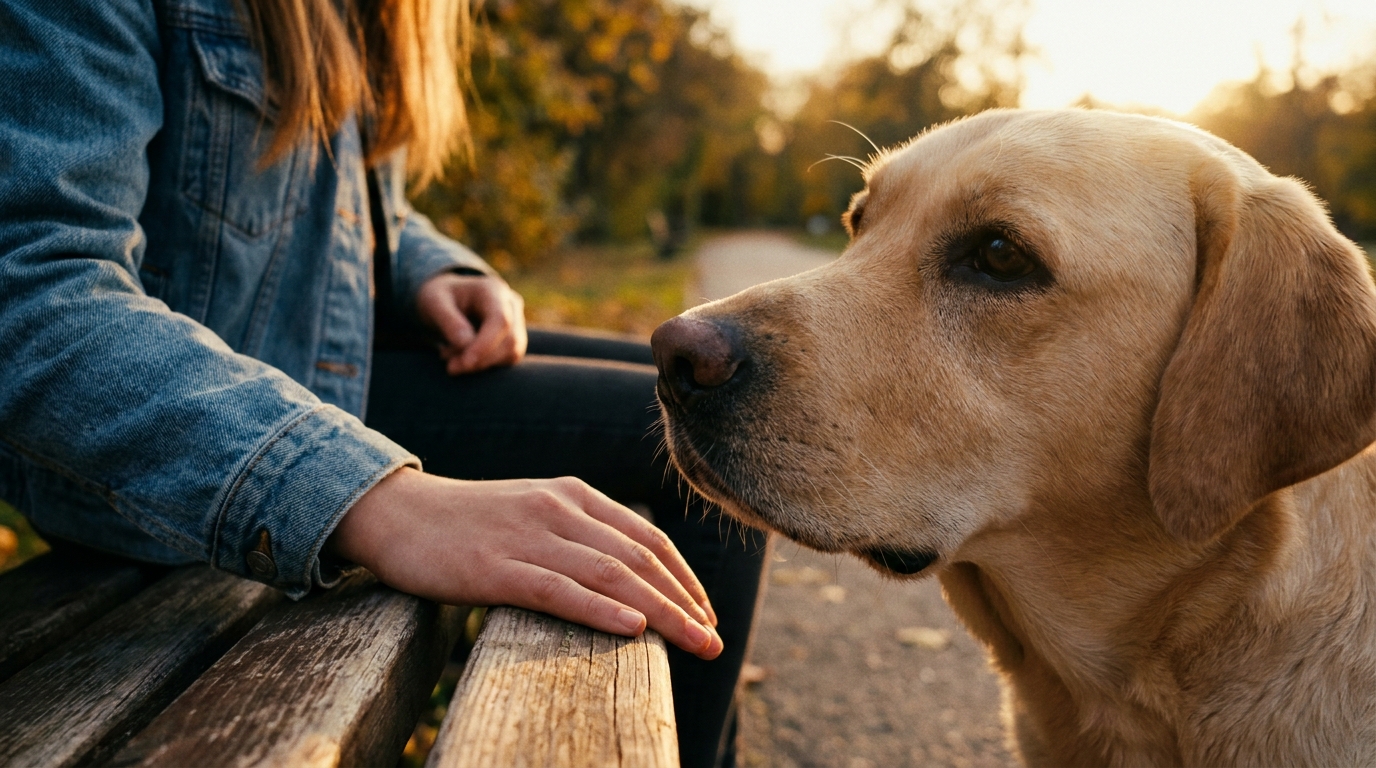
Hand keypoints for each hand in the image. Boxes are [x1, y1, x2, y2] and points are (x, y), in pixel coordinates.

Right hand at [327, 468, 722, 658]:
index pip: (647, 538)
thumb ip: (578, 536)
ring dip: (660, 612)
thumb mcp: (534, 516)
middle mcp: (559, 509)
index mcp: (574, 495)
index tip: (707, 613)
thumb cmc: (469, 524)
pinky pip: (558, 590)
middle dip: (684, 602)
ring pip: (609, 576)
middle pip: (638, 559)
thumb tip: (627, 579)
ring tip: (694, 641)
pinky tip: (632, 628)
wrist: (396, 513)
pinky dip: (600, 610)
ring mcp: (527, 537)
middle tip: (714, 640)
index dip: (684, 578)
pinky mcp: (494, 568)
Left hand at [415, 273, 526, 374]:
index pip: (500, 320)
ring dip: (482, 364)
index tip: (465, 363)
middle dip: (481, 359)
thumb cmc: (440, 298)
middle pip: (510, 340)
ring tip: (452, 360)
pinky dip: (484, 364)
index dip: (486, 345)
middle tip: (451, 367)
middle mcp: (511, 304)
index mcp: (492, 290)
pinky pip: (506, 359)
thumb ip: (449, 322)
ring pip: (511, 353)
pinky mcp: (514, 339)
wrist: (446, 300)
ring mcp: (516, 322)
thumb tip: (466, 344)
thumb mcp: (434, 303)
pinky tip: (462, 358)